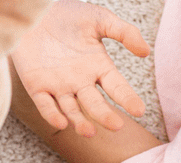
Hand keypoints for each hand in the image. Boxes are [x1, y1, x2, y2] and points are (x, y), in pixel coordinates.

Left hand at [10, 0, 149, 136]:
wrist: (35, 11)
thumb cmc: (68, 15)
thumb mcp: (99, 19)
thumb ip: (124, 33)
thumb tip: (145, 51)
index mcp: (98, 68)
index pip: (117, 88)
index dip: (127, 99)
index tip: (139, 110)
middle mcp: (80, 82)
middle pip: (95, 104)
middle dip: (105, 116)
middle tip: (116, 126)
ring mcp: (59, 87)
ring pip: (71, 110)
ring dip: (80, 122)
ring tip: (89, 132)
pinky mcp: (37, 87)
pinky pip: (46, 106)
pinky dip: (52, 115)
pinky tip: (62, 122)